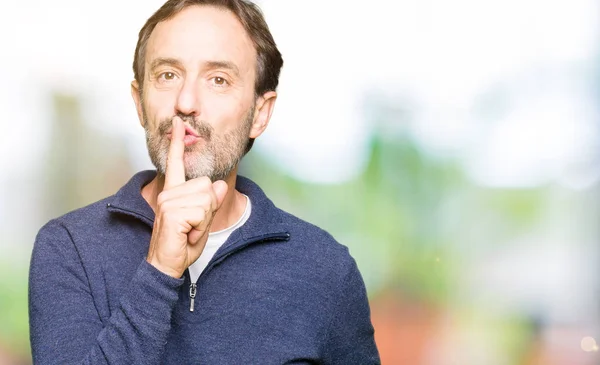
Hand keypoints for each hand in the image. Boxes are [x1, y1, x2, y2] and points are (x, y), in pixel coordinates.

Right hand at [146, 117, 227, 277]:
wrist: (167, 266)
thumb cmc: (182, 245)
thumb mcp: (203, 221)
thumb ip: (212, 202)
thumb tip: (221, 185)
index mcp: (173, 192)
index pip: (175, 163)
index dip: (178, 142)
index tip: (178, 123)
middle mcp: (168, 193)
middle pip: (207, 186)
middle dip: (208, 208)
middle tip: (193, 226)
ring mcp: (168, 202)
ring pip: (207, 199)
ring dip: (204, 219)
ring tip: (189, 230)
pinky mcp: (172, 213)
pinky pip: (202, 212)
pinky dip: (201, 227)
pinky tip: (188, 234)